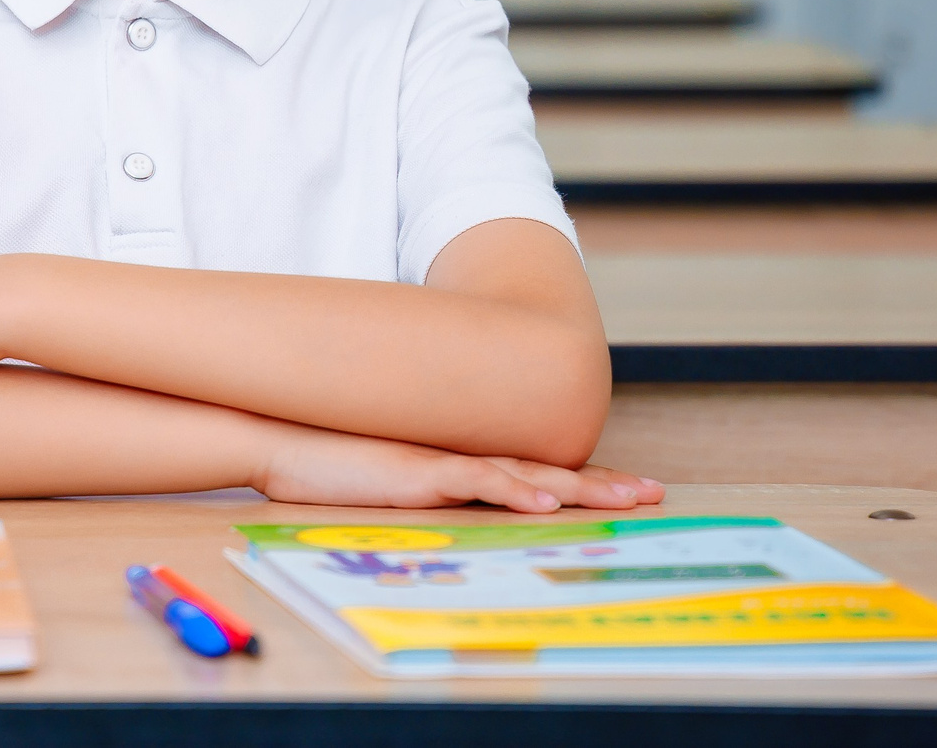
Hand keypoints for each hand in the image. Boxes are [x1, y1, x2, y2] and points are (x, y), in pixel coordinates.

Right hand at [256, 424, 662, 515]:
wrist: (283, 435)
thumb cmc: (329, 460)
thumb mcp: (388, 477)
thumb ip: (425, 481)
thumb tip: (451, 495)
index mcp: (459, 458)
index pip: (534, 467)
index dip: (583, 479)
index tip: (626, 486)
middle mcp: (462, 455)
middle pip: (548, 468)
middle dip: (604, 483)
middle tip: (654, 493)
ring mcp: (444, 461)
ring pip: (527, 472)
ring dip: (580, 487)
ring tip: (627, 498)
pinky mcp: (420, 472)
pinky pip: (479, 480)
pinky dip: (516, 489)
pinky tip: (548, 500)